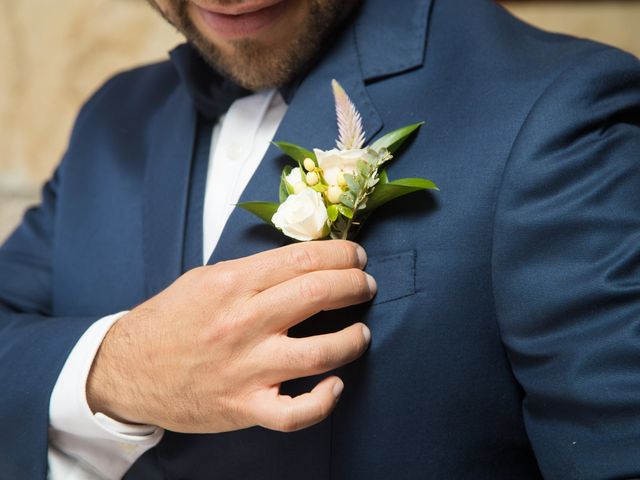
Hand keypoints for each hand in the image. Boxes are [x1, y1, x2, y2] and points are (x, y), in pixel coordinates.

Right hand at [86, 240, 374, 432]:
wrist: (127, 370)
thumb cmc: (171, 320)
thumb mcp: (205, 279)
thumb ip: (254, 271)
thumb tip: (305, 263)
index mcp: (232, 283)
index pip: (303, 259)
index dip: (341, 254)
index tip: (356, 256)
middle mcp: (242, 323)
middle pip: (318, 295)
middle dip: (354, 285)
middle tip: (365, 284)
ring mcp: (246, 368)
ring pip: (320, 353)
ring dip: (353, 339)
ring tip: (361, 332)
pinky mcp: (244, 407)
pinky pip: (296, 412)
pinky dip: (324, 401)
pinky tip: (336, 385)